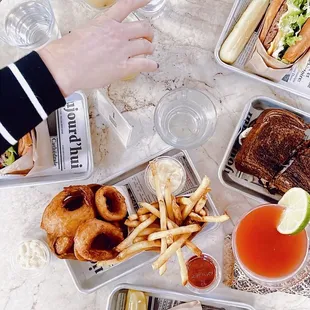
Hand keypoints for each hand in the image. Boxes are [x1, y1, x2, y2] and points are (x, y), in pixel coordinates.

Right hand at [39, 0, 156, 96]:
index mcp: (105, 22)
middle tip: (148, 37)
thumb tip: (100, 43)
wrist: (65, 66)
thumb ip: (97, 34)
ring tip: (149, 51)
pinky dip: (151, 65)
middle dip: (148, 33)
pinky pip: (144, 64)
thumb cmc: (67, 51)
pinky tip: (153, 66)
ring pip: (146, 46)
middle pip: (143, 28)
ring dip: (149, 48)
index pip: (126, 6)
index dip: (140, 1)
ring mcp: (122, 50)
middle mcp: (117, 34)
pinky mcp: (124, 67)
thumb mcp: (83, 32)